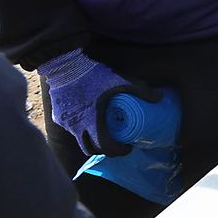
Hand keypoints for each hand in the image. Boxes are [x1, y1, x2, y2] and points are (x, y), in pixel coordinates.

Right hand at [37, 48, 160, 156]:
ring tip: (104, 131)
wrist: (65, 66)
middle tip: (116, 143)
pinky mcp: (57, 117)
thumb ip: (141, 90)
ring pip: (79, 140)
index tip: (127, 147)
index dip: (118, 151)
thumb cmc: (93, 75)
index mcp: (91, 122)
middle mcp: (76, 128)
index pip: (105, 147)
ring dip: (92, 139)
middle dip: (105, 150)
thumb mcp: (120, 81)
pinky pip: (70, 129)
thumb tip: (160, 98)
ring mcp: (65, 124)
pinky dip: (80, 129)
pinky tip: (89, 119)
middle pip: (90, 149)